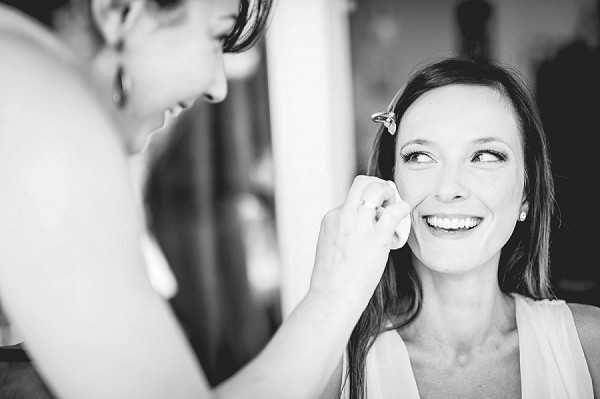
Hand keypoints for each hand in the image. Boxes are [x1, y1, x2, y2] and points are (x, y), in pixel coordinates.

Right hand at [309, 176, 410, 311]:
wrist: (331, 297)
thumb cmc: (332, 280)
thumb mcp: (330, 247)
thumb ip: (343, 234)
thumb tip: (360, 231)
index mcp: (331, 219)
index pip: (351, 197)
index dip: (367, 200)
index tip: (376, 209)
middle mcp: (343, 216)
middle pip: (362, 183)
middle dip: (377, 185)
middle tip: (387, 198)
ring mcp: (359, 225)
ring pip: (376, 189)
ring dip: (389, 192)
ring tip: (395, 205)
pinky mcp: (376, 238)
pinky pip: (395, 212)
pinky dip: (403, 207)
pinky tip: (405, 212)